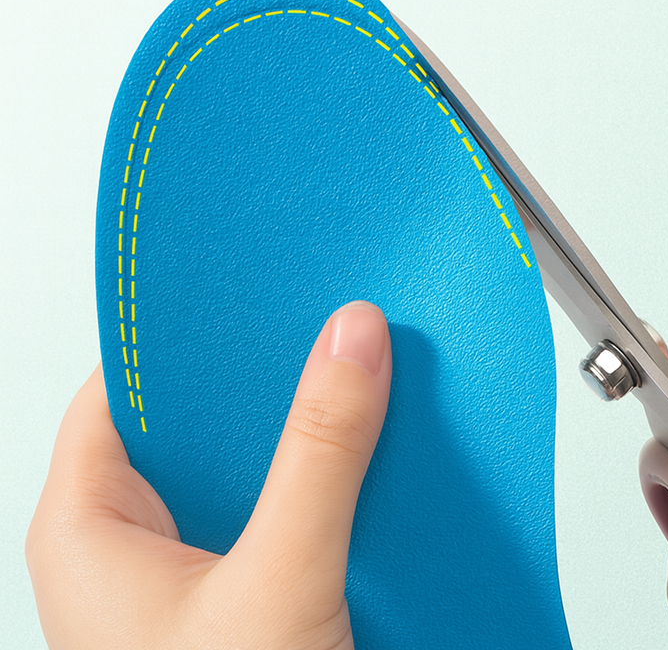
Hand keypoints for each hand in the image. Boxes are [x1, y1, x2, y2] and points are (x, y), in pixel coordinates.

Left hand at [26, 301, 390, 649]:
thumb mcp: (277, 583)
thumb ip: (318, 458)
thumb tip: (353, 340)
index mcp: (89, 527)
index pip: (126, 385)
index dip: (189, 331)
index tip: (255, 285)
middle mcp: (132, 542)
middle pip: (195, 423)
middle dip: (264, 381)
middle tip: (325, 326)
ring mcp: (187, 572)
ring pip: (244, 470)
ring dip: (300, 437)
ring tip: (354, 382)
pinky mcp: (239, 596)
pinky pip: (276, 512)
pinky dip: (319, 486)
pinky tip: (363, 462)